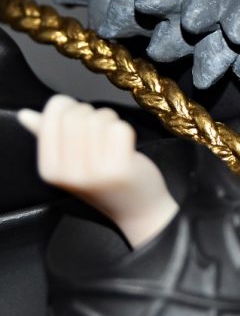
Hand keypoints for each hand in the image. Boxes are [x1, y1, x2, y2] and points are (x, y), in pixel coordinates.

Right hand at [18, 95, 178, 247]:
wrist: (137, 209)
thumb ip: (47, 138)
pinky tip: (125, 147)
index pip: (53, 114)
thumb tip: (26, 114)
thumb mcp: (69, 164)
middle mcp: (67, 173)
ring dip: (110, 121)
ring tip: (112, 139)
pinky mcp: (119, 169)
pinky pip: (120, 128)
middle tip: (101, 130)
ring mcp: (94, 172)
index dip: (70, 105)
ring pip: (100, 118)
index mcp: (49, 170)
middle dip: (92, 113)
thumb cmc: (103, 180)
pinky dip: (126, 130)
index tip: (81, 117)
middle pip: (77, 113)